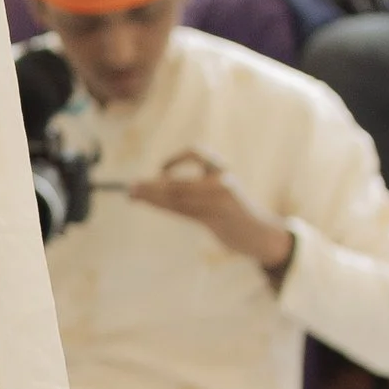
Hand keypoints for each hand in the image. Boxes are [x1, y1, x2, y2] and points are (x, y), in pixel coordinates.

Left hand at [130, 149, 294, 273]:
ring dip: (151, 197)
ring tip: (132, 194)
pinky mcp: (217, 219)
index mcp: (221, 171)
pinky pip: (183, 211)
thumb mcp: (217, 194)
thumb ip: (192, 189)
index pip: (197, 154)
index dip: (177, 159)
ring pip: (178, 198)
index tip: (161, 170)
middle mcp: (221, 182)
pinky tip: (147, 202)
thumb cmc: (232, 212)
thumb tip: (151, 186)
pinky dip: (162, 206)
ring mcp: (220, 202)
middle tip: (130, 186)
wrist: (258, 234)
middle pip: (179, 183)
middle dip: (152, 186)